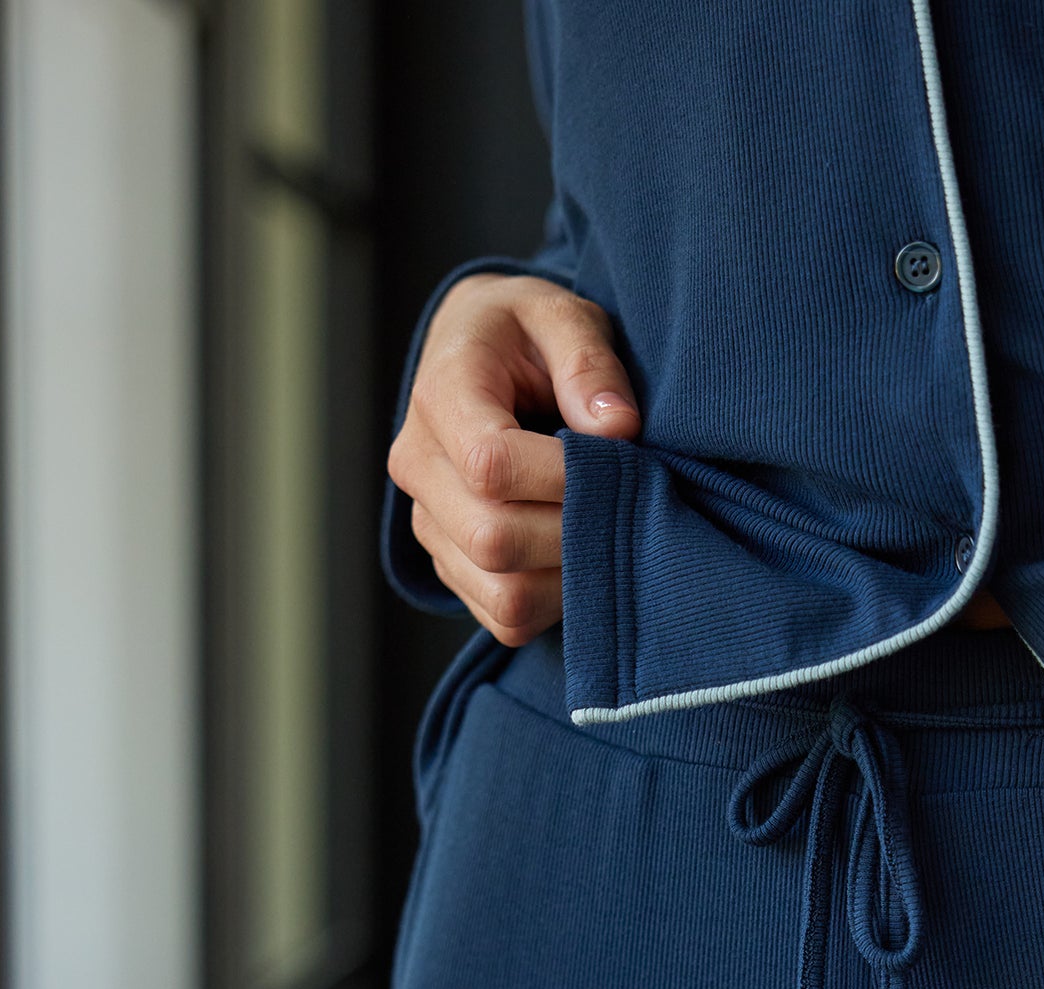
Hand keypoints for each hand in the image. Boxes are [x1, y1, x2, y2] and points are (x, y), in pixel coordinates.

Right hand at [386, 271, 640, 643]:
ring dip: (570, 574)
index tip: (617, 456)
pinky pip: (507, 618)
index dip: (564, 476)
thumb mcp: (561, 315)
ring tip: (605, 526)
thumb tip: (618, 429)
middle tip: (623, 499)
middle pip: (493, 540)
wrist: (481, 358)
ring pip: (502, 592)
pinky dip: (555, 602)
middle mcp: (419, 469)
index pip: (491, 466)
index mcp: (440, 397)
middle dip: (574, 530)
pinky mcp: (452, 566)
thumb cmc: (525, 335)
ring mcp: (431, 525)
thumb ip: (589, 362)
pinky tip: (578, 554)